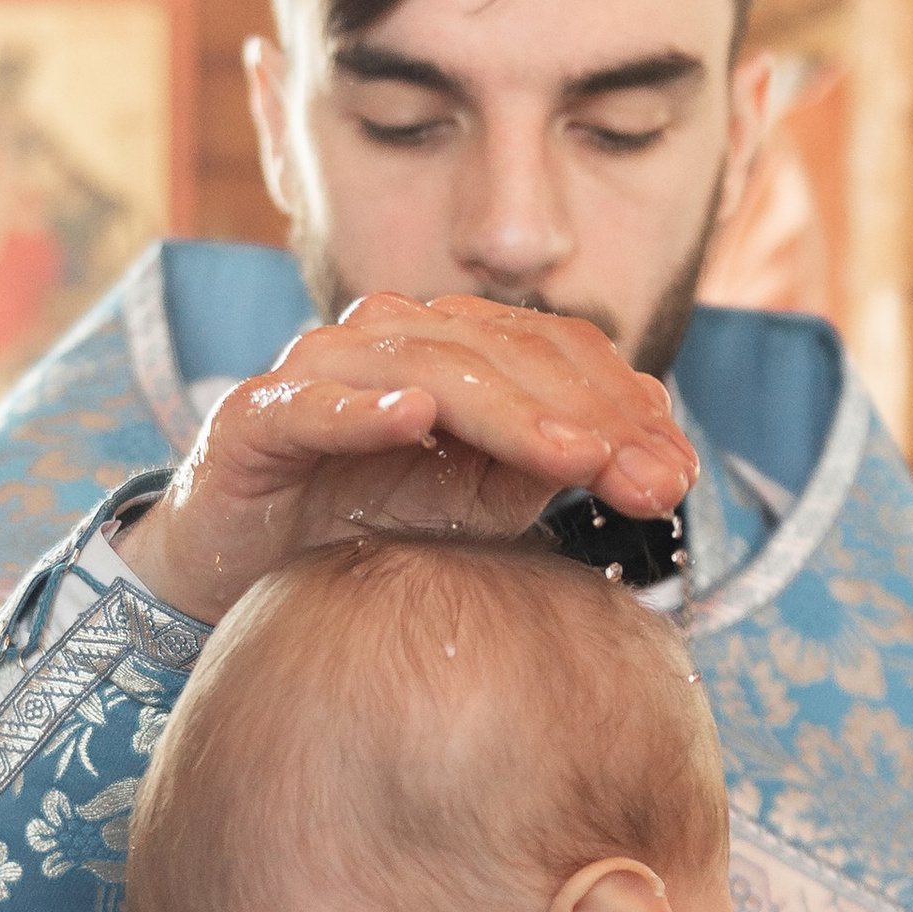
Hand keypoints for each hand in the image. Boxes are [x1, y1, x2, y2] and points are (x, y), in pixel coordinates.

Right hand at [116, 295, 696, 623]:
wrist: (234, 573)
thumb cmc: (359, 525)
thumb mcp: (480, 501)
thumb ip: (555, 468)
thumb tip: (661, 457)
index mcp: (451, 346)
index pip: (553, 350)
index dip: (621, 402)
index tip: (678, 470)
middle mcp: (389, 338)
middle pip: (504, 353)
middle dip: (587, 417)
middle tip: (648, 479)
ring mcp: (319, 371)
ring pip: (428, 368)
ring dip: (509, 412)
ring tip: (571, 456)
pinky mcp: (253, 418)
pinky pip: (312, 403)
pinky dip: (363, 408)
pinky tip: (416, 421)